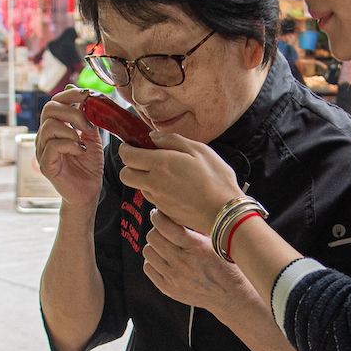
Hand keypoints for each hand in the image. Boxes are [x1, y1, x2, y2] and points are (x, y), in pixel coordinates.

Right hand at [34, 89, 104, 209]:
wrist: (88, 192)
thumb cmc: (88, 165)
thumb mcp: (92, 137)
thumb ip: (88, 118)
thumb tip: (86, 96)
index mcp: (54, 127)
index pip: (54, 102)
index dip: (69, 95)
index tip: (87, 95)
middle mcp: (44, 136)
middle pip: (49, 109)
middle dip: (72, 112)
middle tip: (88, 125)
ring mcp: (42, 150)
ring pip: (49, 127)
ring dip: (71, 130)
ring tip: (83, 141)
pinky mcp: (45, 165)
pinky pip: (53, 146)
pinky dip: (70, 145)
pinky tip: (80, 151)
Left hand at [117, 133, 241, 233]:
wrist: (224, 212)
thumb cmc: (216, 179)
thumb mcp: (199, 150)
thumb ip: (173, 140)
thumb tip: (154, 138)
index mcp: (160, 164)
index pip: (127, 156)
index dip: (126, 148)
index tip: (133, 145)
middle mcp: (154, 183)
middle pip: (125, 174)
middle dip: (130, 165)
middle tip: (145, 158)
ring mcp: (158, 200)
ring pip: (139, 186)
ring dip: (145, 178)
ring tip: (167, 172)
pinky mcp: (164, 211)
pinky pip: (153, 198)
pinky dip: (158, 190)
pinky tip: (176, 186)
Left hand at [143, 210, 257, 315]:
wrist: (229, 295)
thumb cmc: (225, 266)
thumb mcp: (215, 242)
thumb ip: (195, 229)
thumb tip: (176, 214)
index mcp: (195, 246)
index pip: (164, 226)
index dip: (157, 216)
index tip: (158, 214)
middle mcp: (182, 261)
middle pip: (152, 237)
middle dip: (156, 230)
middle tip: (163, 230)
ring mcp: (173, 276)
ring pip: (148, 251)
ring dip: (154, 246)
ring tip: (164, 246)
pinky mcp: (168, 288)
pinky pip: (148, 268)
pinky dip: (153, 261)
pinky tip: (164, 260)